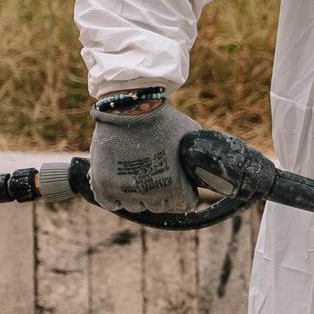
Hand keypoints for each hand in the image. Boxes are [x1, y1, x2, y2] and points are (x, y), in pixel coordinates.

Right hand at [89, 98, 202, 213]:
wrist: (132, 106)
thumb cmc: (165, 119)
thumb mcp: (192, 138)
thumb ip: (197, 158)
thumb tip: (210, 168)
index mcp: (176, 186)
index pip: (184, 206)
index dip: (184, 194)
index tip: (180, 185)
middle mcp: (151, 194)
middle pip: (159, 206)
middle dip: (161, 194)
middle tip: (158, 177)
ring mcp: (125, 191)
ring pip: (135, 205)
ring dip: (138, 195)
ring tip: (139, 177)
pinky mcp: (103, 184)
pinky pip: (111, 203)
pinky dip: (115, 196)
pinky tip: (120, 183)